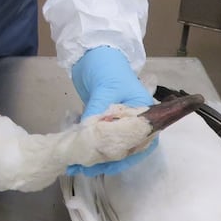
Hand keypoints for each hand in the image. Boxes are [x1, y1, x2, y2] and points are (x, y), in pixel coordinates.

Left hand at [69, 45, 157, 176]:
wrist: (92, 53)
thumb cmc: (107, 67)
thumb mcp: (105, 90)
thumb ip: (98, 113)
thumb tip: (88, 137)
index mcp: (145, 114)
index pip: (140, 144)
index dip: (125, 158)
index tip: (106, 166)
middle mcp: (135, 121)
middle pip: (126, 149)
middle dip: (107, 160)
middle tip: (84, 168)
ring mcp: (119, 121)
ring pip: (111, 145)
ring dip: (96, 155)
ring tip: (77, 164)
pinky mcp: (103, 119)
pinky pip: (99, 137)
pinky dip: (89, 145)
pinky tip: (76, 152)